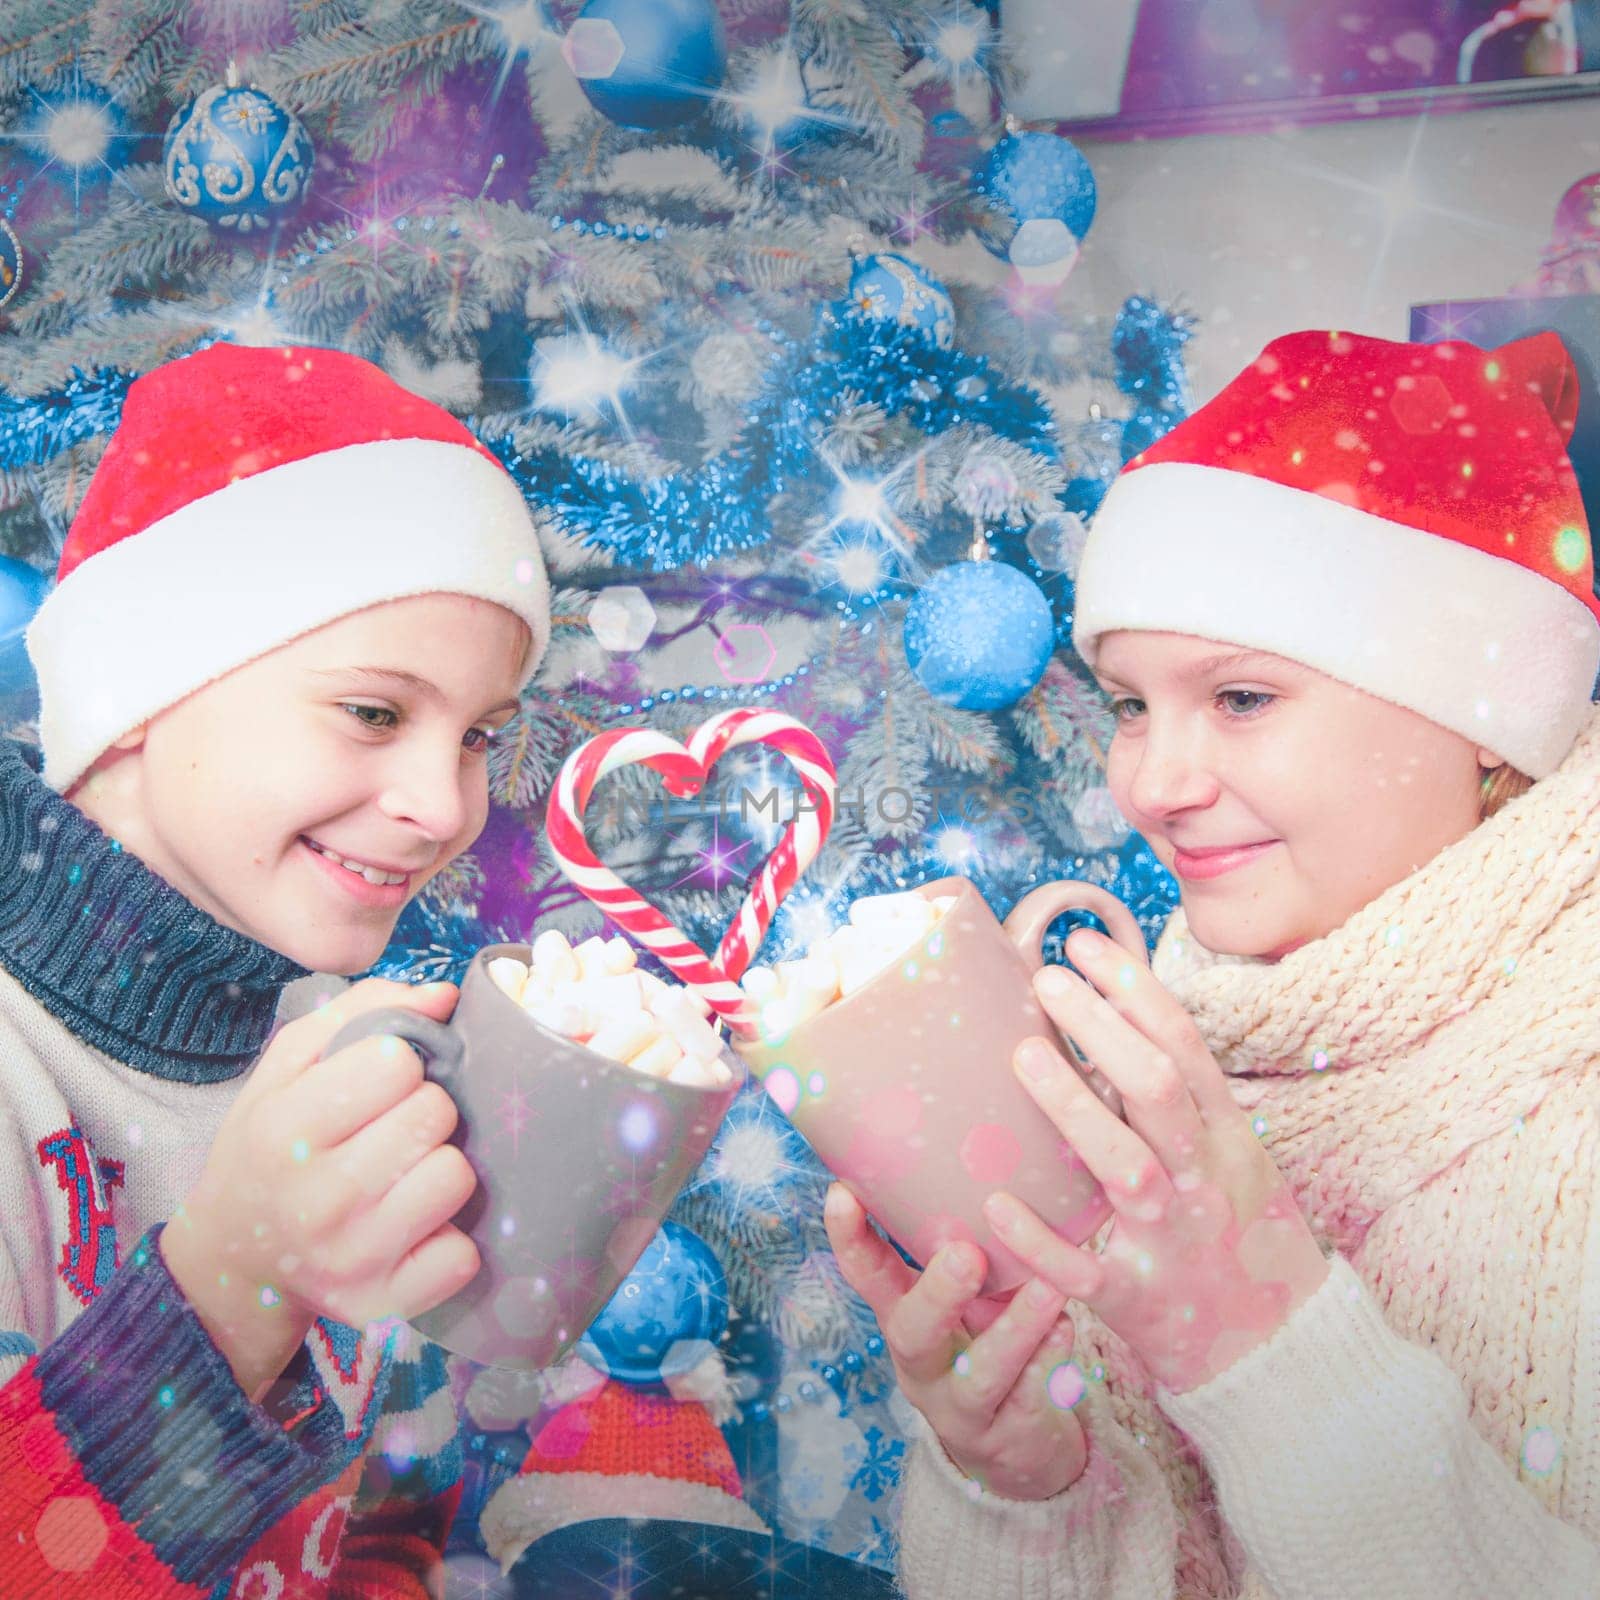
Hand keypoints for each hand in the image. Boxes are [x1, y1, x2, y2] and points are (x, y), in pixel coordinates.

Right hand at [162, 979, 480, 1398]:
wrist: (234, 1256)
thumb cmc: (270, 1143)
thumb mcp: (288, 1065)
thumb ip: (363, 1010)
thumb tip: (444, 995)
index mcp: (283, 1129)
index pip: (395, 1061)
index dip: (398, 1062)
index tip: (377, 1083)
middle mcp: (315, 1199)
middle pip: (434, 1114)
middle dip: (424, 1110)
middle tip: (392, 1129)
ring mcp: (352, 1259)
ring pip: (456, 1177)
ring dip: (440, 1167)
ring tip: (404, 1174)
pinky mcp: (382, 1305)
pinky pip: (462, 1255)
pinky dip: (450, 1238)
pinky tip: (415, 1227)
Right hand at [825, 1183, 1087, 1500]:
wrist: (1011, 1442)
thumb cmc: (983, 1334)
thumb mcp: (961, 1294)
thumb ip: (958, 1240)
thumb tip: (978, 1141)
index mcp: (902, 1315)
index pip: (865, 1273)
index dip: (848, 1237)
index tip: (841, 1191)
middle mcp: (922, 1361)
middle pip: (914, 1331)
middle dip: (938, 1293)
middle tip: (967, 1254)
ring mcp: (963, 1404)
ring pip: (981, 1373)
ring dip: (1015, 1329)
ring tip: (1048, 1287)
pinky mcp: (1010, 1433)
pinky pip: (1030, 1399)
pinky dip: (1049, 1363)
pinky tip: (1068, 1331)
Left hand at [984, 928, 1329, 1393]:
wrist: (1281, 1347)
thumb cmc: (1240, 1227)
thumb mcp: (1232, 1151)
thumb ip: (1182, 1094)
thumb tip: (1107, 1012)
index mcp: (1224, 1134)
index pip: (1182, 1044)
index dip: (1133, 987)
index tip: (1081, 942)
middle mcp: (1200, 1177)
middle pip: (1155, 1089)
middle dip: (1101, 1028)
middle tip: (1044, 978)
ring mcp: (1168, 1237)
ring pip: (1126, 1165)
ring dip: (1074, 1109)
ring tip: (1022, 1056)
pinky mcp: (1132, 1296)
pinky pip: (1083, 1268)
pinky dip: (1040, 1239)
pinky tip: (996, 1202)